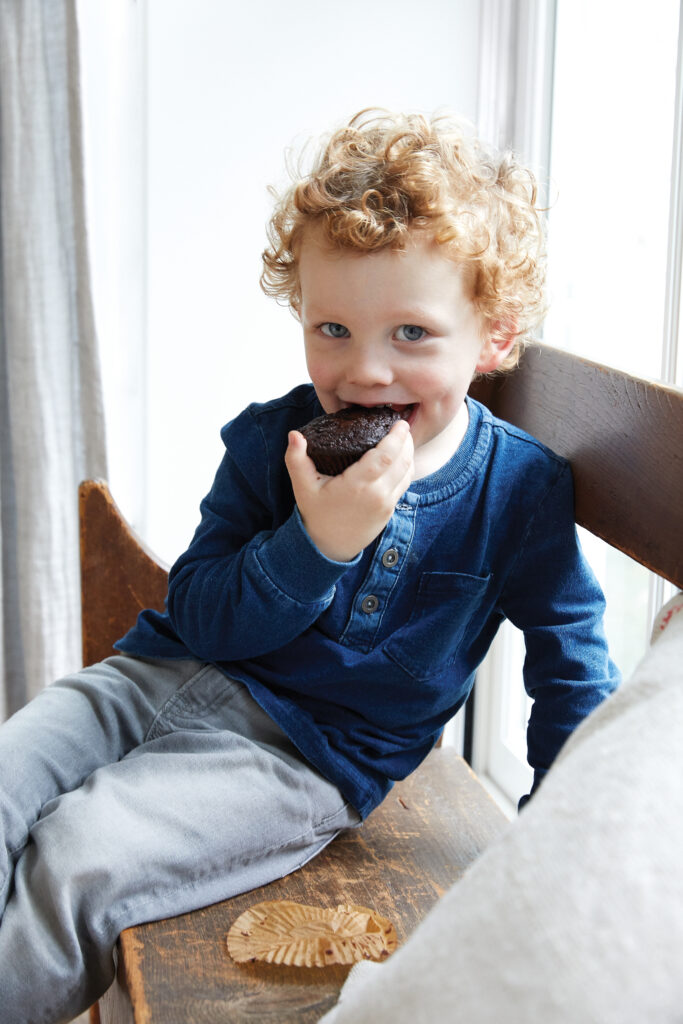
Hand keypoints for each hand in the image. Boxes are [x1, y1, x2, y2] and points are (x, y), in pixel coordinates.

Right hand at [285, 420, 413, 561]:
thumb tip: (294, 435)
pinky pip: (404, 484)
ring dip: (409, 453)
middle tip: (403, 424)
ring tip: (404, 438)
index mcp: (357, 486)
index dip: (396, 437)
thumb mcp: (302, 486)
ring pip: (407, 472)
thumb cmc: (315, 514)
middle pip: (402, 461)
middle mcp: (376, 495)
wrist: (328, 547)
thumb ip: (296, 459)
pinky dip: (407, 468)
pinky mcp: (389, 510)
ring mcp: (386, 504)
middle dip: (406, 441)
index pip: (385, 456)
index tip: (399, 422)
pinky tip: (402, 457)